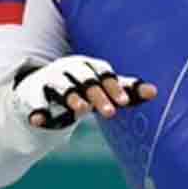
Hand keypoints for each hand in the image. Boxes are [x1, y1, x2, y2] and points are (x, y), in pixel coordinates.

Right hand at [12, 56, 157, 129]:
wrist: (43, 86)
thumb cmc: (84, 87)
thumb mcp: (105, 87)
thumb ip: (127, 89)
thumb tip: (154, 92)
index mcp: (90, 67)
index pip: (104, 73)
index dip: (114, 87)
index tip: (124, 102)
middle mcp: (70, 70)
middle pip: (86, 81)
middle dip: (98, 95)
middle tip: (110, 113)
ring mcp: (50, 81)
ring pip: (62, 87)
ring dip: (73, 98)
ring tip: (82, 111)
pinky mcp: (33, 95)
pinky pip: (34, 102)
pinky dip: (37, 111)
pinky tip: (39, 121)